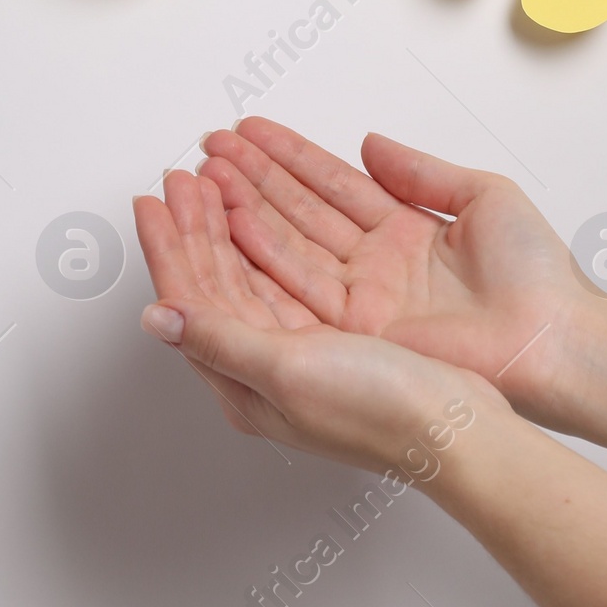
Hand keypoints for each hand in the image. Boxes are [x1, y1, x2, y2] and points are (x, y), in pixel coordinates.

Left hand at [134, 168, 499, 480]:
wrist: (452, 427)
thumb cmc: (379, 413)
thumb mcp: (287, 371)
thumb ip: (219, 339)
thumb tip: (158, 318)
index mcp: (243, 383)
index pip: (187, 301)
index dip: (167, 246)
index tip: (153, 202)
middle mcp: (263, 366)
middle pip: (212, 282)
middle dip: (192, 226)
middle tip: (179, 179)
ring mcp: (297, 349)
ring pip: (245, 272)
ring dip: (223, 225)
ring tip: (210, 182)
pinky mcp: (329, 334)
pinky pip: (281, 275)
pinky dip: (263, 238)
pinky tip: (257, 216)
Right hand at [198, 120, 595, 422]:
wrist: (556, 339)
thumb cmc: (538, 275)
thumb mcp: (482, 196)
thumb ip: (419, 170)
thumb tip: (370, 143)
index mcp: (405, 232)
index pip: (333, 184)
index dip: (289, 157)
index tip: (249, 132)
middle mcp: (376, 265)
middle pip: (300, 211)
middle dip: (252, 177)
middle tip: (210, 147)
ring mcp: (363, 299)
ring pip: (289, 243)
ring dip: (245, 208)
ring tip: (206, 176)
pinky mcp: (358, 329)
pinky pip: (299, 284)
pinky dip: (262, 252)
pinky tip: (231, 223)